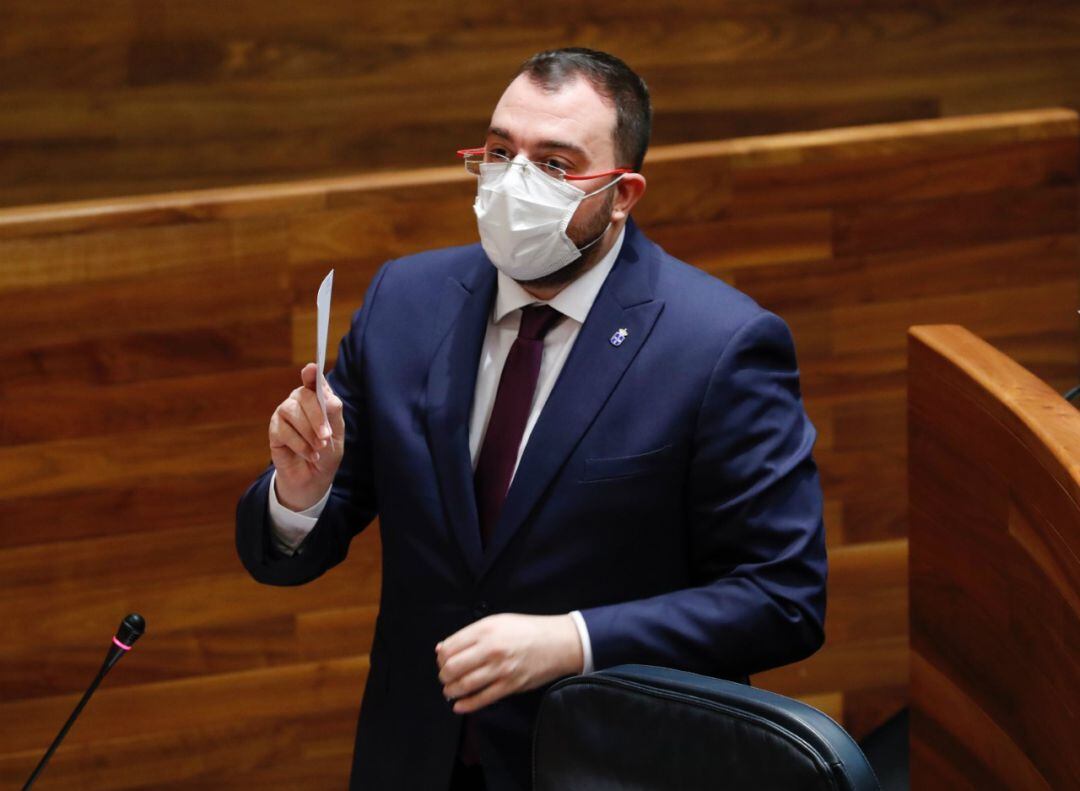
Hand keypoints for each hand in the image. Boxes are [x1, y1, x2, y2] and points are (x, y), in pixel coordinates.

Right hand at [268, 363, 344, 509]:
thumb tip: (330, 400)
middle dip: (316, 416)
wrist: (314, 477)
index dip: (311, 374)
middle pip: (303, 396)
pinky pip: (284, 431)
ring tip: (319, 448)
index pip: (313, 380)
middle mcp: (298, 401)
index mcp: (317, 398)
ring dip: (308, 432)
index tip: (311, 369)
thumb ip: (332, 414)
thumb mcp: (336, 433)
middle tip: (326, 435)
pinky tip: (310, 454)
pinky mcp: (274, 430)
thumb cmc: (327, 452)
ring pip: (292, 412)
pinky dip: (300, 445)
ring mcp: (284, 414)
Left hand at [435, 613, 583, 713]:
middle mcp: (491, 649)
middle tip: (445, 676)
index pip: (450, 647)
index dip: (441, 657)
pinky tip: (459, 705)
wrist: (558, 642)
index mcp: (486, 630)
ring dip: (451, 690)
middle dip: (443, 675)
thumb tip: (442, 648)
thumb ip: (470, 634)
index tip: (442, 660)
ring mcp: (500, 669)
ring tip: (450, 690)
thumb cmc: (527, 630)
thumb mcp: (497, 621)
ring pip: (464, 685)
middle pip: (452, 667)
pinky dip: (466, 705)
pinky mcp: (510, 686)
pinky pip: (482, 699)